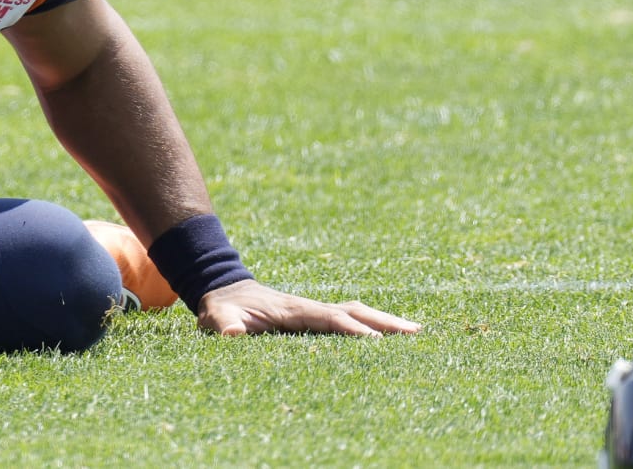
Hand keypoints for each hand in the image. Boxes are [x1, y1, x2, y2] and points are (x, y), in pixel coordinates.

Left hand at [196, 280, 420, 336]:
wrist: (224, 291)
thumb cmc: (221, 310)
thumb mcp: (215, 318)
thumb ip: (222, 325)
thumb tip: (231, 333)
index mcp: (292, 309)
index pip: (327, 319)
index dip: (350, 329)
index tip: (375, 341)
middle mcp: (310, 307)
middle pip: (353, 312)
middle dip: (383, 321)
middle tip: (416, 332)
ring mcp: (315, 311)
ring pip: (356, 314)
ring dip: (384, 322)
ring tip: (417, 333)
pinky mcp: (316, 318)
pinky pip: (349, 321)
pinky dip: (373, 326)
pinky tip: (391, 338)